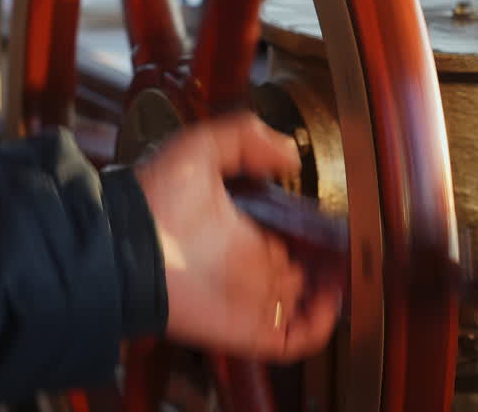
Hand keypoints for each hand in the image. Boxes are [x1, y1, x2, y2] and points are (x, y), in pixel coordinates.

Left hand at [136, 112, 342, 361]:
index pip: (286, 237)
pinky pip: (295, 339)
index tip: (335, 223)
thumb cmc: (155, 198)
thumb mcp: (200, 148)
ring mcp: (251, 299)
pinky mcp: (250, 329)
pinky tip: (328, 299)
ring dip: (332, 295)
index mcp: (241, 229)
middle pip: (302, 273)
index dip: (313, 233)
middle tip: (351, 251)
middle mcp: (248, 266)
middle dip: (329, 265)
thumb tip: (290, 157)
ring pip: (305, 306)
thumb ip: (245, 137)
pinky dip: (319, 326)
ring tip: (347, 275)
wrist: (126, 247)